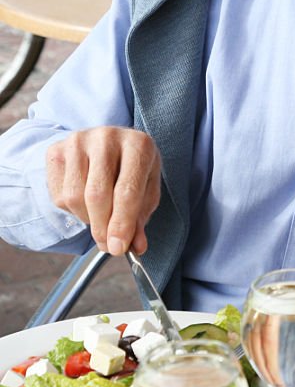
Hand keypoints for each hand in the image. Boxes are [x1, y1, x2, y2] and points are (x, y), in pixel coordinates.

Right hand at [46, 127, 161, 255]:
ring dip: (88, 219)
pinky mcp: (56, 150)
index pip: (127, 191)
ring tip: (102, 216)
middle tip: (108, 246)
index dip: (121, 223)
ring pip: (75, 197)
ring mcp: (78, 141)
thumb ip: (140, 217)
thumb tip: (136, 247)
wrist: (109, 143)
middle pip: (97, 195)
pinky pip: (59, 195)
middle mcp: (107, 138)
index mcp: (138, 144)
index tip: (118, 248)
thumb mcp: (146, 189)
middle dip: (102, 228)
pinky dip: (73, 210)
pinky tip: (86, 202)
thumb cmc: (133, 169)